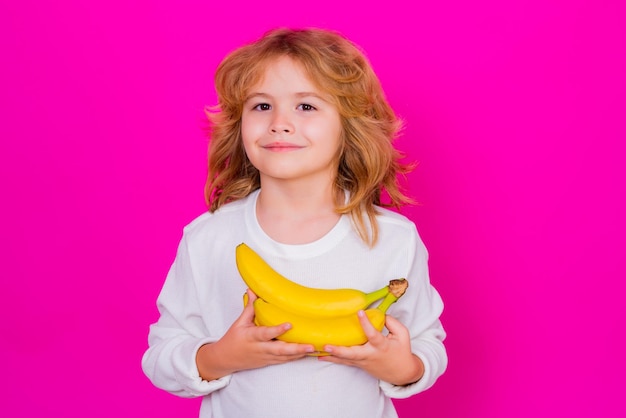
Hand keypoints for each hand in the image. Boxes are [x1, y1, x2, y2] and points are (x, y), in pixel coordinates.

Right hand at [196, 289, 314, 380]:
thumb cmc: (233, 339)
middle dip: (296, 348)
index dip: (277, 330)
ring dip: (300, 354)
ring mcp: (266, 357)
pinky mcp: (269, 362)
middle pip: (279, 350)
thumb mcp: (239, 322)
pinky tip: (308, 353)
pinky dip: (296, 357)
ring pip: (284, 357)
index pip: (266, 333)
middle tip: (310, 345)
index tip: (290, 324)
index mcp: (252, 337)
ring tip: (314, 348)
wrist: (226, 360)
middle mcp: (260, 348)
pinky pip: (284, 360)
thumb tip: (253, 290)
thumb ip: (250, 307)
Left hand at [318, 311, 423, 385]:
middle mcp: (370, 355)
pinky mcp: (358, 364)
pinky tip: (319, 356)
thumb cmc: (402, 352)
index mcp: (381, 346)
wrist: (402, 373)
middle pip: (353, 354)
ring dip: (330, 355)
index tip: (359, 312)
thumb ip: (392, 322)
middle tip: (327, 345)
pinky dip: (332, 359)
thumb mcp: (403, 335)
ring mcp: (363, 362)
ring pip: (345, 359)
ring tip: (316, 351)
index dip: (366, 323)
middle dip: (339, 350)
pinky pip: (344, 361)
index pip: (373, 335)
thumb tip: (379, 313)